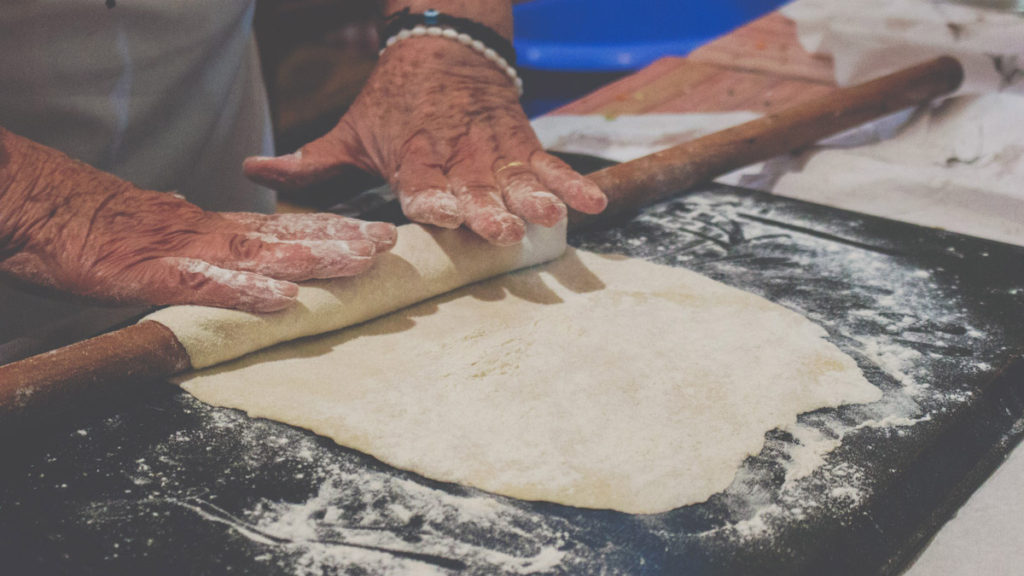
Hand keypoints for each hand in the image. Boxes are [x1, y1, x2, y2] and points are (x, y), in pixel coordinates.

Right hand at [0, 128, 396, 312]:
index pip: (281, 227)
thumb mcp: (162, 235)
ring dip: (312, 257)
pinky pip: (208, 285)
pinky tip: (283, 300)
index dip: (328, 229)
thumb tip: (230, 251)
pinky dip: (246, 292)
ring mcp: (186, 252)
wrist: (44, 211)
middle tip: (389, 240)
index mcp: (212, 228)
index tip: (372, 232)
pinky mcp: (154, 274)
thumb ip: (201, 245)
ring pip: (260, 254)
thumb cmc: (99, 228)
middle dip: (340, 238)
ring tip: (359, 259)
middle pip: (285, 236)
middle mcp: (210, 233)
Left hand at [243, 36, 606, 245]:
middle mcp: (455, 152)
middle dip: (487, 207)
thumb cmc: (393, 102)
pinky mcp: (521, 141)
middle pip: (473, 183)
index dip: (431, 196)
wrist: (445, 47)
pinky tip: (593, 205)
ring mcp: (492, 147)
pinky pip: (548, 164)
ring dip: (533, 196)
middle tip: (501, 230)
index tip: (439, 213)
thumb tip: (251, 169)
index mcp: (412, 152)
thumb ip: (311, 159)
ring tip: (550, 217)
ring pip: (514, 174)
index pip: (421, 179)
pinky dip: (571, 183)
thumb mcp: (351, 127)